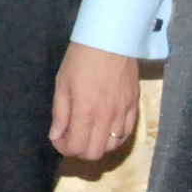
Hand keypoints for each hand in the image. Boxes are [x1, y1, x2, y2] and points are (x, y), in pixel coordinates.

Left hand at [50, 41, 142, 161]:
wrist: (110, 38)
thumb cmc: (81, 58)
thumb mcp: (62, 83)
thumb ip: (60, 113)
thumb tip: (56, 135)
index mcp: (85, 110)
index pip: (76, 147)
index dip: (64, 148)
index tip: (59, 138)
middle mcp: (106, 116)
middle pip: (95, 153)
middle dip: (80, 151)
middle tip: (73, 137)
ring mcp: (123, 112)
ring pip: (112, 146)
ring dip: (98, 145)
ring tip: (90, 132)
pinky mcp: (135, 105)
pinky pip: (127, 133)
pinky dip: (115, 138)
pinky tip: (106, 129)